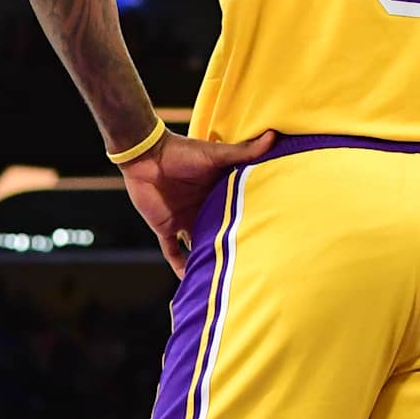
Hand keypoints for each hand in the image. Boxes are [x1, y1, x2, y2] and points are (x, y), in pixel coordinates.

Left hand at [120, 129, 275, 278]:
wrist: (146, 155)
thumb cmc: (182, 151)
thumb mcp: (216, 155)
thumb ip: (243, 152)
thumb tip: (273, 136)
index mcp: (217, 193)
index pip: (237, 211)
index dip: (250, 222)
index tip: (269, 236)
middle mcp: (203, 208)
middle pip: (219, 232)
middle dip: (231, 247)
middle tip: (252, 266)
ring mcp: (184, 219)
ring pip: (199, 245)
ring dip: (208, 259)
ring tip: (225, 280)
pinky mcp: (165, 227)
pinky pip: (173, 251)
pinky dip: (179, 266)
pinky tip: (189, 281)